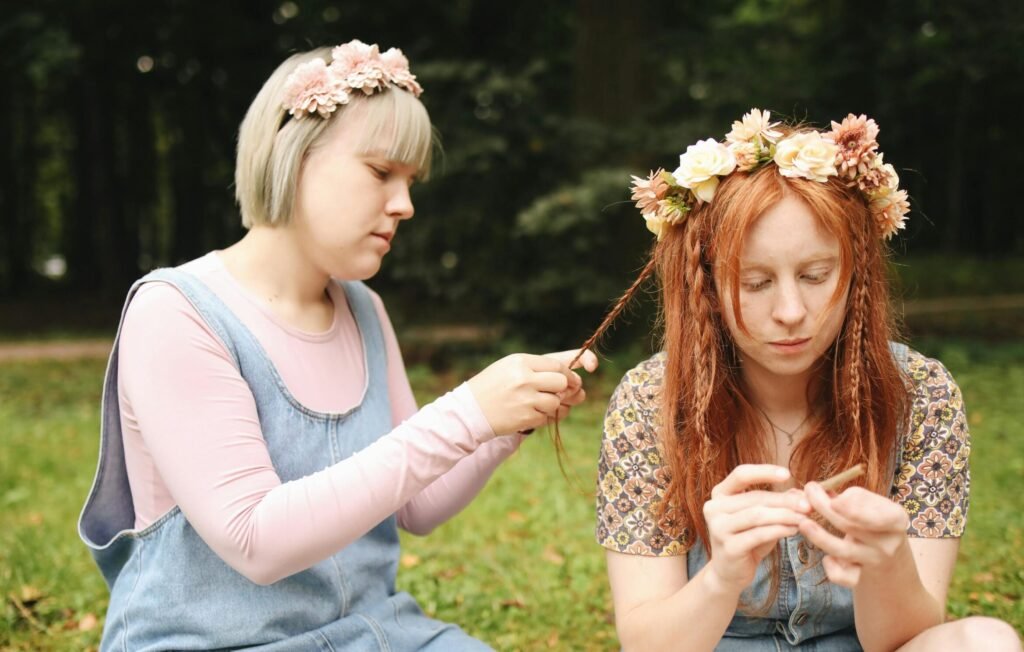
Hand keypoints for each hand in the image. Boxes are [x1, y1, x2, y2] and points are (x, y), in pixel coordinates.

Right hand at [466, 349, 596, 435]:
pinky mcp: (526, 417)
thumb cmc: (492, 386)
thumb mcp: (509, 367)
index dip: (567, 374)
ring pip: (556, 402)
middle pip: (561, 383)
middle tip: (558, 392)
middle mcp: (525, 379)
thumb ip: (537, 368)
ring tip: (537, 403)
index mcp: (521, 362)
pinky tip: (528, 412)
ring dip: (551, 404)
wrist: (470, 410)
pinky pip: (546, 417)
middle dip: (563, 388)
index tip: (569, 379)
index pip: (557, 366)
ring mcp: (526, 399)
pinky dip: (541, 416)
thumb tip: (569, 377)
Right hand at [703, 465, 809, 594]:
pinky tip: (794, 530)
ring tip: (804, 518)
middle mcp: (714, 508)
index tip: (788, 474)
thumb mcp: (762, 518)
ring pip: (757, 515)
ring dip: (785, 515)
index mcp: (720, 494)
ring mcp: (718, 528)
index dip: (764, 472)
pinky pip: (759, 534)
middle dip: (785, 500)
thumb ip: (777, 503)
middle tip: (808, 504)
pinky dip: (780, 530)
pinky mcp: (728, 547)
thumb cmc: (747, 539)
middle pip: (754, 497)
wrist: (730, 573)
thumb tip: (800, 491)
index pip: (741, 475)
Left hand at [799, 482, 911, 587]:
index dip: (855, 510)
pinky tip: (826, 558)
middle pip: (852, 527)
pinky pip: (843, 576)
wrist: (891, 559)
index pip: (880, 516)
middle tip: (808, 493)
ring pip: (844, 551)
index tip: (834, 501)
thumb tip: (819, 490)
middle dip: (826, 508)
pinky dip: (832, 568)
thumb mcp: (874, 506)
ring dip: (821, 537)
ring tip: (803, 524)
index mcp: (896, 520)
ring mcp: (874, 561)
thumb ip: (851, 498)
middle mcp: (888, 542)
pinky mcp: (862, 578)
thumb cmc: (875, 522)